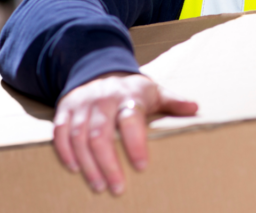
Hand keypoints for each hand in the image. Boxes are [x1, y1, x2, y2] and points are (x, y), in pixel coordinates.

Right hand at [52, 72, 197, 194]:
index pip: (130, 119)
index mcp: (128, 96)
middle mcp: (102, 99)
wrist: (99, 67)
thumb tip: (196, 108)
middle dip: (108, 164)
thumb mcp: (154, 91)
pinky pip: (60, 132)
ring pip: (79, 136)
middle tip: (117, 188)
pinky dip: (65, 152)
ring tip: (98, 186)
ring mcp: (81, 104)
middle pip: (100, 134)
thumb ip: (173, 102)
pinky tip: (75, 169)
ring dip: (87, 164)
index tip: (141, 167)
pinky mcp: (65, 109)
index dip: (135, 143)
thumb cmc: (131, 89)